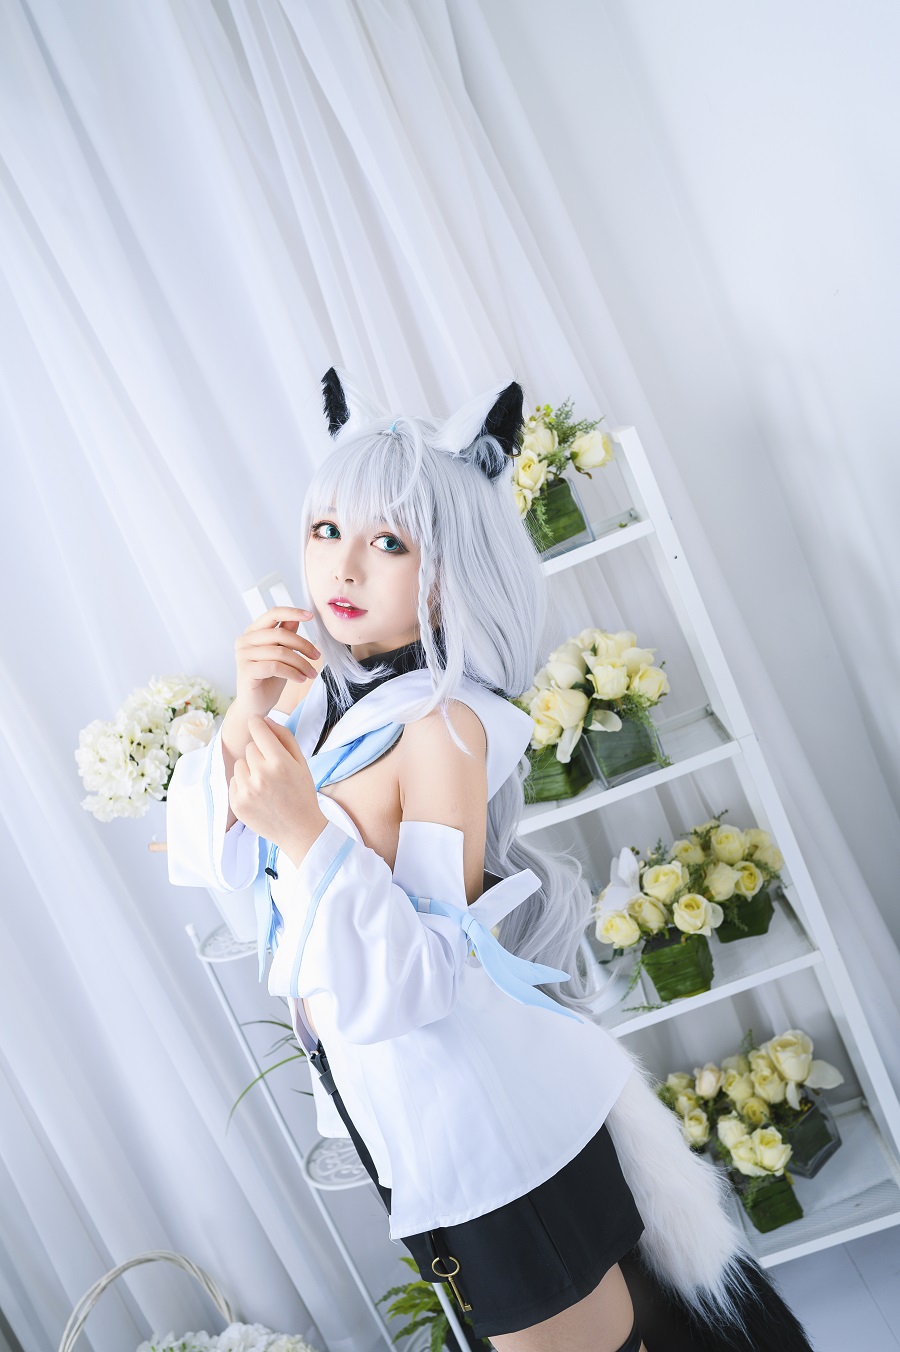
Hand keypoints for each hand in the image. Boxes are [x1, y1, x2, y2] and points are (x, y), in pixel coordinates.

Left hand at [229, 715, 326, 864]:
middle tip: (272, 769)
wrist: (300, 831)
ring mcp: (247, 791)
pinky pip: (233, 781)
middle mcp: (261, 775)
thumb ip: (284, 737)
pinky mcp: (237, 804)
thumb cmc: (303, 793)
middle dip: (259, 754)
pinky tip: (258, 795)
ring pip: (239, 764)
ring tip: (265, 784)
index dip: (256, 723)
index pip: (258, 730)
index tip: (256, 722)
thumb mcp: (301, 762)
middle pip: (249, 748)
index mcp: (279, 762)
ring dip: (249, 770)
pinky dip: (243, 785)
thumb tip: (264, 720)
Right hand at [233, 606, 321, 720]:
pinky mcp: (246, 670)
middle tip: (317, 657)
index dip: (292, 612)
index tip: (311, 615)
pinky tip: (301, 679)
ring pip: (280, 652)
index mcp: (252, 632)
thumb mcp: (282, 655)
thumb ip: (285, 636)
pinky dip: (292, 673)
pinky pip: (275, 666)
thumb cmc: (269, 681)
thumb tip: (297, 618)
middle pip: (281, 634)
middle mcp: (244, 641)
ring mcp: (243, 655)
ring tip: (311, 674)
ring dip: (301, 663)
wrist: (256, 707)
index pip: (273, 614)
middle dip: (304, 645)